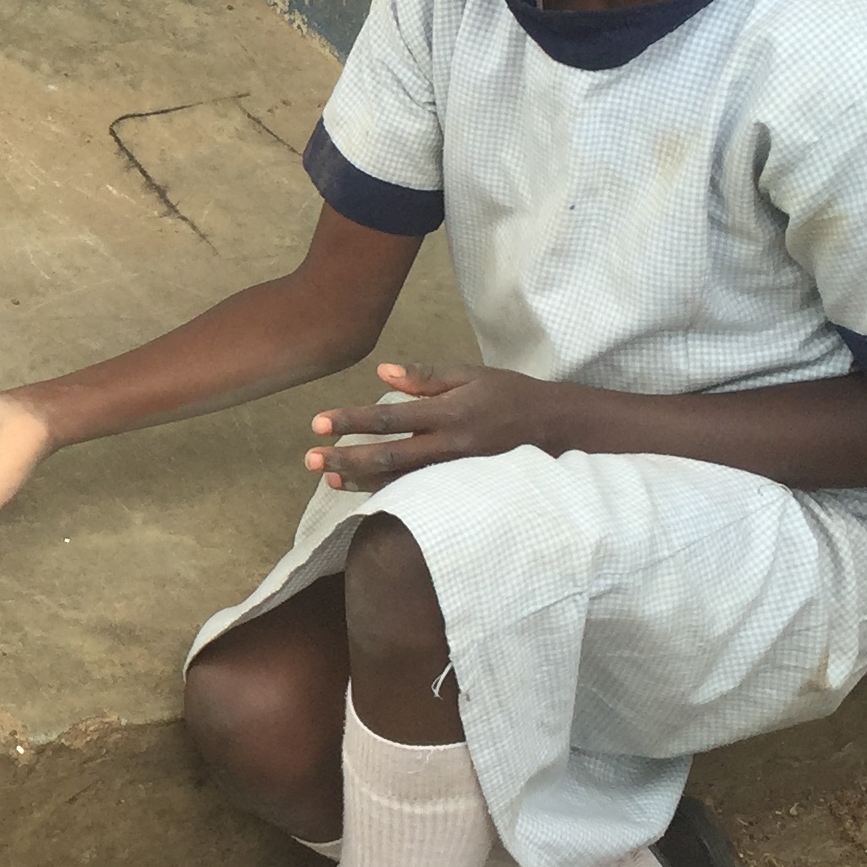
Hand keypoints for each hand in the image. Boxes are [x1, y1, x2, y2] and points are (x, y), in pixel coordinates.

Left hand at [304, 361, 565, 488]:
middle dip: (346, 459)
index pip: (391, 418)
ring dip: (360, 481)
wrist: (557, 428)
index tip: (318, 424)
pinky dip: (388, 493)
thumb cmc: (510, 395)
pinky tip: (362, 491)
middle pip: (388, 457)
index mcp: (450, 412)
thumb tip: (381, 373)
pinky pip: (419, 493)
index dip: (352, 421)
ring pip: (401, 482)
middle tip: (309, 460)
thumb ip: (426, 376)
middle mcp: (450, 446)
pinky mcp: (463, 487)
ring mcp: (457, 471)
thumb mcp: (471, 375)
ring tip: (327, 479)